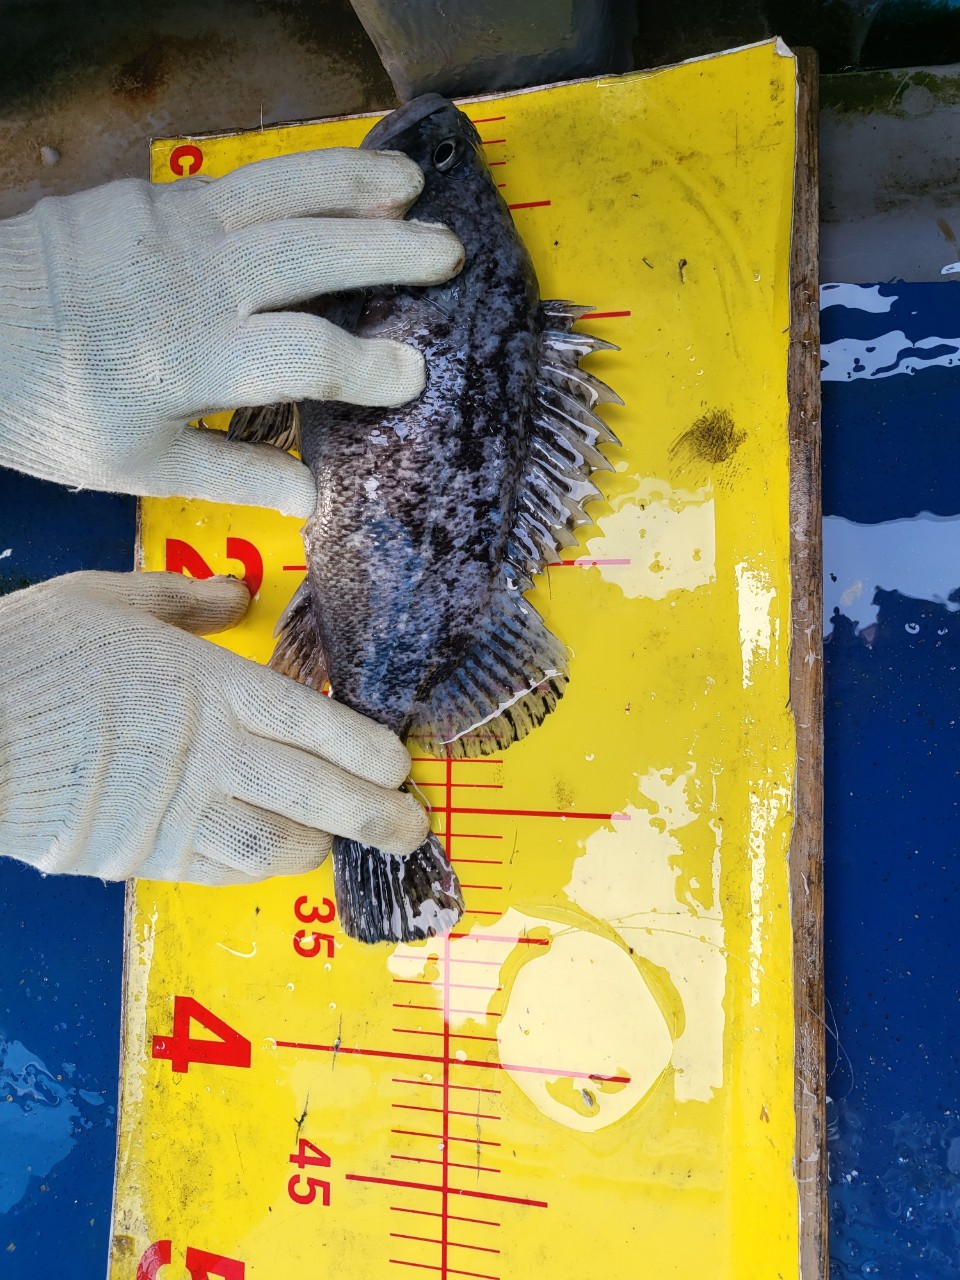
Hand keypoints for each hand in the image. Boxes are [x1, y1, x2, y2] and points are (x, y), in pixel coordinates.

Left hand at [0, 151, 461, 516]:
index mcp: (190, 359)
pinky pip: (241, 180)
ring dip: (353, 187)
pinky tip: (334, 181)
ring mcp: (171, 226)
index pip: (306, 356)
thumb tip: (312, 501)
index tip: (415, 374)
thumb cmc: (52, 409)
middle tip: (448, 255)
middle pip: (310, 255)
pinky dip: (299, 176)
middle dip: (387, 253)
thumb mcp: (138, 464)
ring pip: (281, 194)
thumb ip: (231, 474)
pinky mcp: (151, 195)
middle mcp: (191, 282)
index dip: (369, 367)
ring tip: (410, 188)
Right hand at [0, 571, 428, 883]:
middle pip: (317, 792)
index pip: (317, 723)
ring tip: (347, 844)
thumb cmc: (34, 655)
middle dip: (376, 815)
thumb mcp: (110, 599)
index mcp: (210, 683)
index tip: (399, 764)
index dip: (368, 750)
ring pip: (279, 842)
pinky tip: (281, 859)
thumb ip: (185, 600)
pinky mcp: (145, 853)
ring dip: (323, 845)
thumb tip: (239, 595)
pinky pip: (224, 869)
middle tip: (412, 827)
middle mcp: (210, 751)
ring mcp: (179, 810)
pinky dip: (261, 866)